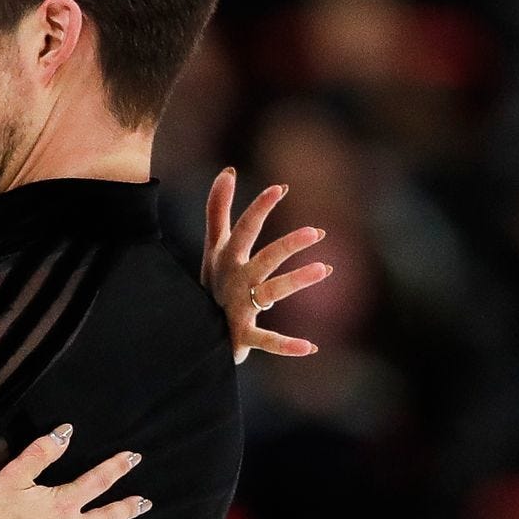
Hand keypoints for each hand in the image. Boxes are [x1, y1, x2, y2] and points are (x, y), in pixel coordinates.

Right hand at [203, 168, 327, 365]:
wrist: (193, 332)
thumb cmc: (213, 284)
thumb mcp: (215, 247)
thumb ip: (219, 210)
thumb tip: (227, 170)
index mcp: (229, 259)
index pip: (245, 229)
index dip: (260, 208)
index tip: (280, 189)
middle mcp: (236, 280)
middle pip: (264, 259)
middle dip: (287, 245)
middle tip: (316, 232)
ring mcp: (238, 308)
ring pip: (271, 292)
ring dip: (295, 281)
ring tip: (325, 269)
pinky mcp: (241, 336)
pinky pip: (266, 340)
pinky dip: (286, 346)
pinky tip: (311, 347)